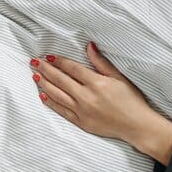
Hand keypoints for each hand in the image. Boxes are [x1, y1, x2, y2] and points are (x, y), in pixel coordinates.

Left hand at [30, 42, 171, 163]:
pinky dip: (51, 103)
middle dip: (46, 69)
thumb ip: (101, 62)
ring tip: (35, 76)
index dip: (59, 61)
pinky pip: (62, 111)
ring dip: (45, 84)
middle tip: (34, 62)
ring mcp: (82, 111)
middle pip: (60, 80)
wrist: (137, 126)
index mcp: (96, 83)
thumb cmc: (131, 100)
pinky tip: (43, 95)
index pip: (72, 68)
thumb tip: (89, 46)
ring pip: (58, 95)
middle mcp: (86, 97)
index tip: (48, 56)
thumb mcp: (119, 77)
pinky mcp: (82, 123)